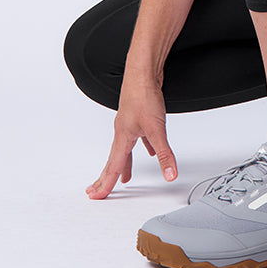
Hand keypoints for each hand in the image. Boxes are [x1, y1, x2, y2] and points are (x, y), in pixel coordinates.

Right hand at [85, 75, 177, 199]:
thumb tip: (170, 173)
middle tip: (97, 191)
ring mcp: (129, 123)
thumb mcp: (156, 128)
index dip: (106, 184)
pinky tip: (148, 150)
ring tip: (125, 177)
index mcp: (122, 137)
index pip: (113, 167)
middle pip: (113, 160)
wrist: (143, 71)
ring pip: (125, 150)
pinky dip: (140, 147)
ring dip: (123, 164)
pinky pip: (137, 138)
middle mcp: (122, 131)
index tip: (96, 196)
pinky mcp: (138, 116)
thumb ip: (164, 153)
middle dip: (106, 178)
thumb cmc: (143, 95)